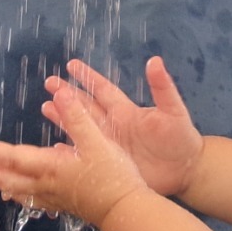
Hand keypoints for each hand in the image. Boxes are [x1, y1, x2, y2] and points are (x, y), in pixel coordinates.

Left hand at [0, 92, 148, 226]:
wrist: (126, 211)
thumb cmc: (113, 176)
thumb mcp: (98, 142)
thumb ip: (77, 118)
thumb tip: (59, 93)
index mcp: (50, 167)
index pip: (12, 159)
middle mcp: (44, 184)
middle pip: (4, 178)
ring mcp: (50, 196)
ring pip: (13, 189)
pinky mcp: (59, 203)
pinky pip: (28, 197)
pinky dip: (14, 190)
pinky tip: (14, 189)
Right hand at [44, 57, 203, 197]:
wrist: (186, 170)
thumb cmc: (181, 138)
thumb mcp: (173, 111)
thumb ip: (162, 88)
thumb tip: (155, 61)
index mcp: (126, 111)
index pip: (103, 89)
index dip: (88, 77)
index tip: (71, 64)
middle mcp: (114, 125)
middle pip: (85, 106)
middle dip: (67, 94)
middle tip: (49, 82)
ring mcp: (110, 144)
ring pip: (81, 128)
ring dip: (64, 118)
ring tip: (45, 107)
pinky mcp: (109, 163)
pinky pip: (85, 154)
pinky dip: (69, 151)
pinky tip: (54, 148)